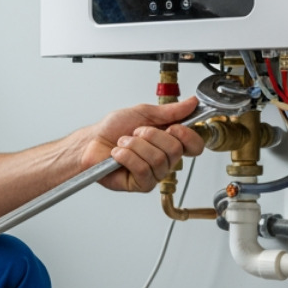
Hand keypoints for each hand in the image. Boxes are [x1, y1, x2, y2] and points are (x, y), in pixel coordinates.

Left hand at [82, 94, 205, 192]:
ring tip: (124, 142)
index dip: (187, 135)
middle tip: (137, 132)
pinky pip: (142, 169)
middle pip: (175, 150)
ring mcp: (154, 174)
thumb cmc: (113, 129)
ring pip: (157, 159)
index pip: (195, 145)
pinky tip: (119, 154)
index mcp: (169, 142)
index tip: (173, 126)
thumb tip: (192, 103)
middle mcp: (165, 160)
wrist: (92, 142)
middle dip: (151, 135)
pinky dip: (127, 157)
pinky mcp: (140, 184)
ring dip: (135, 145)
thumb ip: (170, 111)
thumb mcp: (144, 113)